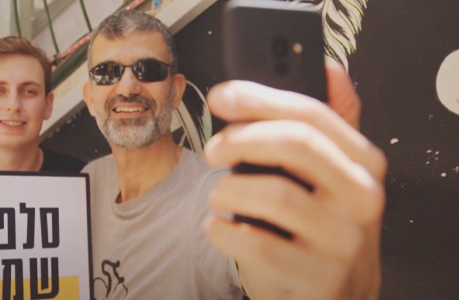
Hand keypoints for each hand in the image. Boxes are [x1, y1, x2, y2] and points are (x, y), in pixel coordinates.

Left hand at [202, 60, 386, 299]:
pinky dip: (224, 231)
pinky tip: (220, 227)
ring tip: (220, 197)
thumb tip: (329, 69)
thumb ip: (327, 126)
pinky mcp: (317, 276)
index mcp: (363, 162)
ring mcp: (342, 240)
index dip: (260, 99)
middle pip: (295, 144)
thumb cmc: (322, 225)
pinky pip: (256, 243)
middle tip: (213, 149)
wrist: (335, 295)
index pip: (312, 114)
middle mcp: (361, 197)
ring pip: (273, 194)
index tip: (222, 96)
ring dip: (229, 191)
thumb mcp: (333, 175)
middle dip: (241, 138)